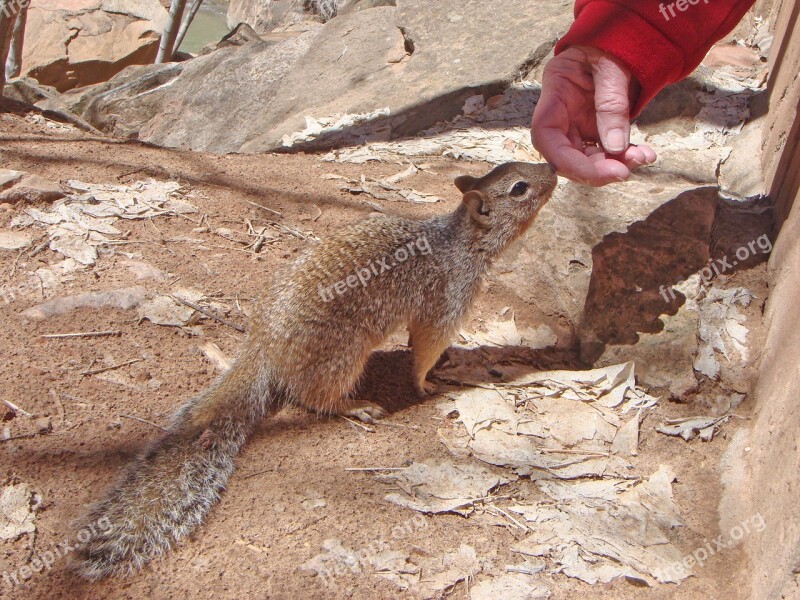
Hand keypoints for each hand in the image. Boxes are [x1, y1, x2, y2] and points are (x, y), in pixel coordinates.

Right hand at [531, 46, 656, 185]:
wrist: (622, 38)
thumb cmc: (611, 43)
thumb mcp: (613, 66)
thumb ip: (612, 104)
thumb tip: (616, 147)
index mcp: (555, 93)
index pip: (546, 136)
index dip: (565, 161)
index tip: (595, 172)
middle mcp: (561, 115)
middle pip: (566, 155)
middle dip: (595, 168)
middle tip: (625, 171)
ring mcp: (577, 125)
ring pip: (587, 158)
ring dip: (614, 165)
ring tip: (643, 157)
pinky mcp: (595, 130)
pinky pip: (605, 152)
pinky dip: (624, 157)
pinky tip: (644, 154)